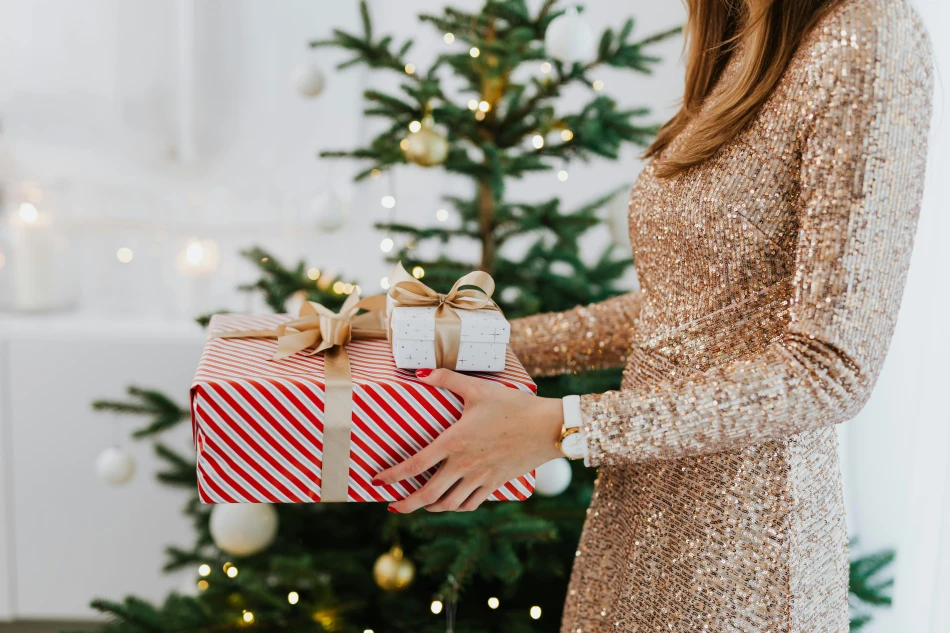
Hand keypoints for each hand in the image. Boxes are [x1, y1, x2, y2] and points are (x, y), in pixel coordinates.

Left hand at [374, 368, 564, 512]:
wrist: (547, 427)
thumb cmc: (513, 405)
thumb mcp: (478, 388)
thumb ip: (447, 379)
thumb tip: (420, 372)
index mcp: (454, 442)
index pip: (415, 465)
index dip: (392, 475)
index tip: (377, 480)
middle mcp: (464, 464)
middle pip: (428, 494)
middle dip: (406, 504)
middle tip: (392, 506)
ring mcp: (480, 477)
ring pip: (448, 504)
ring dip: (430, 508)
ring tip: (420, 505)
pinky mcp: (495, 484)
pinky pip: (470, 504)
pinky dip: (456, 507)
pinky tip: (450, 503)